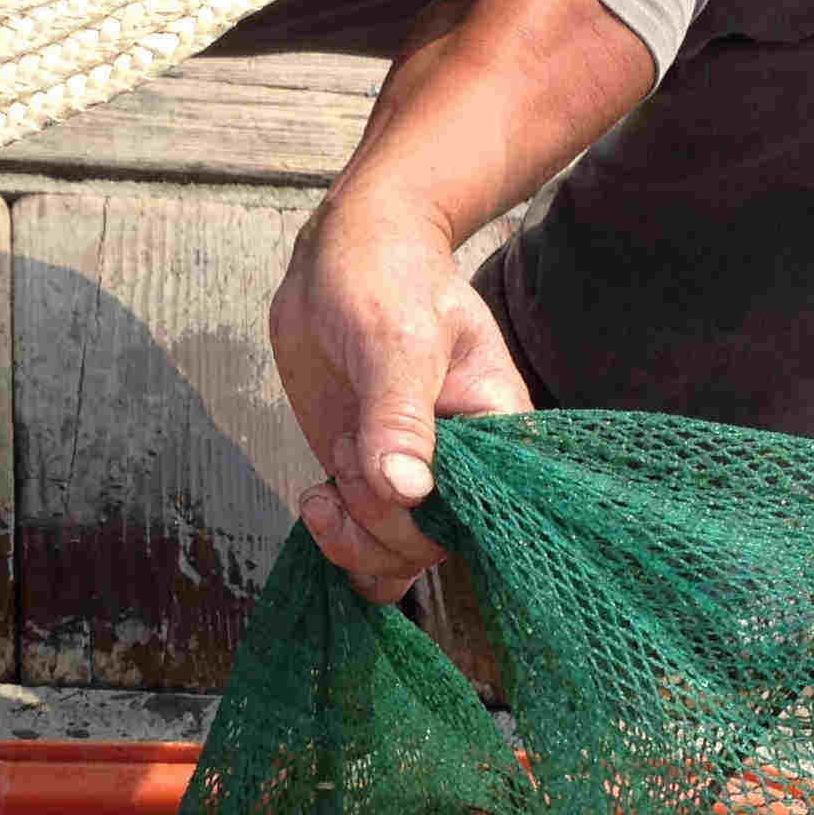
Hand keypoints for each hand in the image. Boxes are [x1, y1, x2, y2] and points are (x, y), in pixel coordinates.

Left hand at [268, 180, 531, 603]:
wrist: (341, 256)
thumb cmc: (385, 277)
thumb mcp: (395, 339)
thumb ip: (399, 417)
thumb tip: (406, 493)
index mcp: (498, 430)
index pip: (481, 515)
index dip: (426, 515)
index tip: (384, 467)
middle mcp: (464, 464)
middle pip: (431, 545)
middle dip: (377, 516)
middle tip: (347, 447)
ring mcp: (412, 476)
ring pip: (396, 559)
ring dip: (352, 535)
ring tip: (331, 466)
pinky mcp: (368, 480)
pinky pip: (364, 548)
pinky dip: (338, 545)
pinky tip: (315, 500)